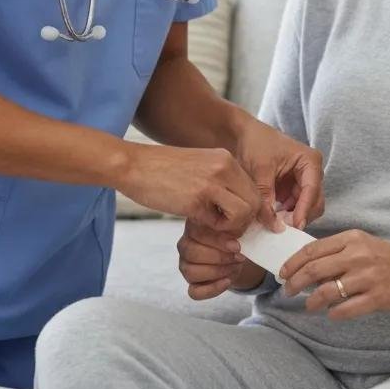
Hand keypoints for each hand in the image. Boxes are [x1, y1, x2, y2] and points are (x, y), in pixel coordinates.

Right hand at [118, 142, 276, 233]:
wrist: (134, 165)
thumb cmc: (163, 169)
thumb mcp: (200, 166)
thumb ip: (221, 180)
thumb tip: (240, 205)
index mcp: (226, 158)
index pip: (255, 188)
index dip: (252, 209)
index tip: (244, 222)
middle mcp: (224, 167)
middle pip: (255, 201)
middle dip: (246, 220)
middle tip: (230, 228)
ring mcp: (211, 182)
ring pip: (244, 212)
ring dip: (233, 226)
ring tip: (215, 224)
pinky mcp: (196, 200)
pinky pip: (220, 223)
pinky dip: (214, 229)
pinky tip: (199, 221)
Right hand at [176, 218, 266, 299]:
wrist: (238, 252)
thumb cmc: (238, 233)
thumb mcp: (247, 221)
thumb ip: (259, 216)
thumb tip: (276, 226)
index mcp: (195, 224)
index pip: (196, 231)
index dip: (217, 240)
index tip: (238, 245)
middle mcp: (186, 243)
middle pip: (191, 252)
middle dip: (219, 257)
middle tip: (238, 256)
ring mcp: (186, 264)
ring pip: (190, 271)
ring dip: (216, 271)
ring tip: (234, 266)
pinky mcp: (192, 283)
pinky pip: (194, 292)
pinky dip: (212, 289)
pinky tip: (227, 281)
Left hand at [232, 114, 324, 230]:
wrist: (241, 134)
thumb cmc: (255, 143)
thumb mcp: (261, 170)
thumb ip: (267, 197)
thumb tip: (273, 224)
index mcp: (309, 161)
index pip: (312, 190)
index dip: (304, 210)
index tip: (295, 226)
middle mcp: (311, 172)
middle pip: (314, 202)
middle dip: (301, 215)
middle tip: (283, 229)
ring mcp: (302, 181)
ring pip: (305, 207)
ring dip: (292, 217)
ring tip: (275, 224)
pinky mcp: (291, 188)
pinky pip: (293, 206)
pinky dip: (285, 214)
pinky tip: (272, 219)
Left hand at [278, 230, 389, 320]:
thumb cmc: (386, 258)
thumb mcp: (362, 244)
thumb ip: (337, 251)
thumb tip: (306, 266)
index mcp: (352, 238)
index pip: (312, 250)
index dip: (292, 262)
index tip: (282, 272)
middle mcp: (358, 255)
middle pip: (314, 270)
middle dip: (295, 282)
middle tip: (287, 290)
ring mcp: (367, 277)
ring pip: (327, 291)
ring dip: (312, 301)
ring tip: (308, 305)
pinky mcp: (377, 298)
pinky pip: (346, 309)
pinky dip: (334, 313)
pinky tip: (331, 314)